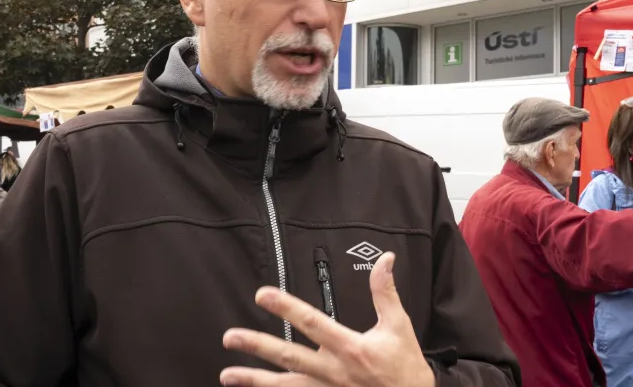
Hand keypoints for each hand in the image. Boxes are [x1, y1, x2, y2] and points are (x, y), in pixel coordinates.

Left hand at [220, 253, 435, 386]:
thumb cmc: (405, 367)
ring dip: (254, 380)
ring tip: (227, 375)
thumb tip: (385, 258)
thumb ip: (385, 292)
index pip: (312, 323)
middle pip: (289, 357)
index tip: (262, 294)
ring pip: (285, 386)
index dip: (286, 307)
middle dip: (257, 347)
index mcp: (351, 349)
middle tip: (230, 337)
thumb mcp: (399, 326)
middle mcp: (334, 373)